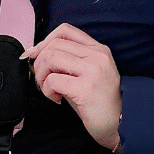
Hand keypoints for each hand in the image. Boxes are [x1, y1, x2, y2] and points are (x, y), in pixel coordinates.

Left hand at [23, 23, 121, 150]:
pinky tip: (56, 98)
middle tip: (40, 79)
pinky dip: (47, 90)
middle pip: (54, 45)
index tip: (35, 55)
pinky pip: (53, 81)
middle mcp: (97, 57)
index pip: (65, 30)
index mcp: (98, 50)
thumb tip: (36, 55)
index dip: (44, 41)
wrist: (118, 123)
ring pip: (51, 58)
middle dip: (39, 62)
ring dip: (41, 75)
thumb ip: (67, 62)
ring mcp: (93, 71)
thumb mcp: (86, 74)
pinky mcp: (85, 89)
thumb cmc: (98, 102)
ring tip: (47, 88)